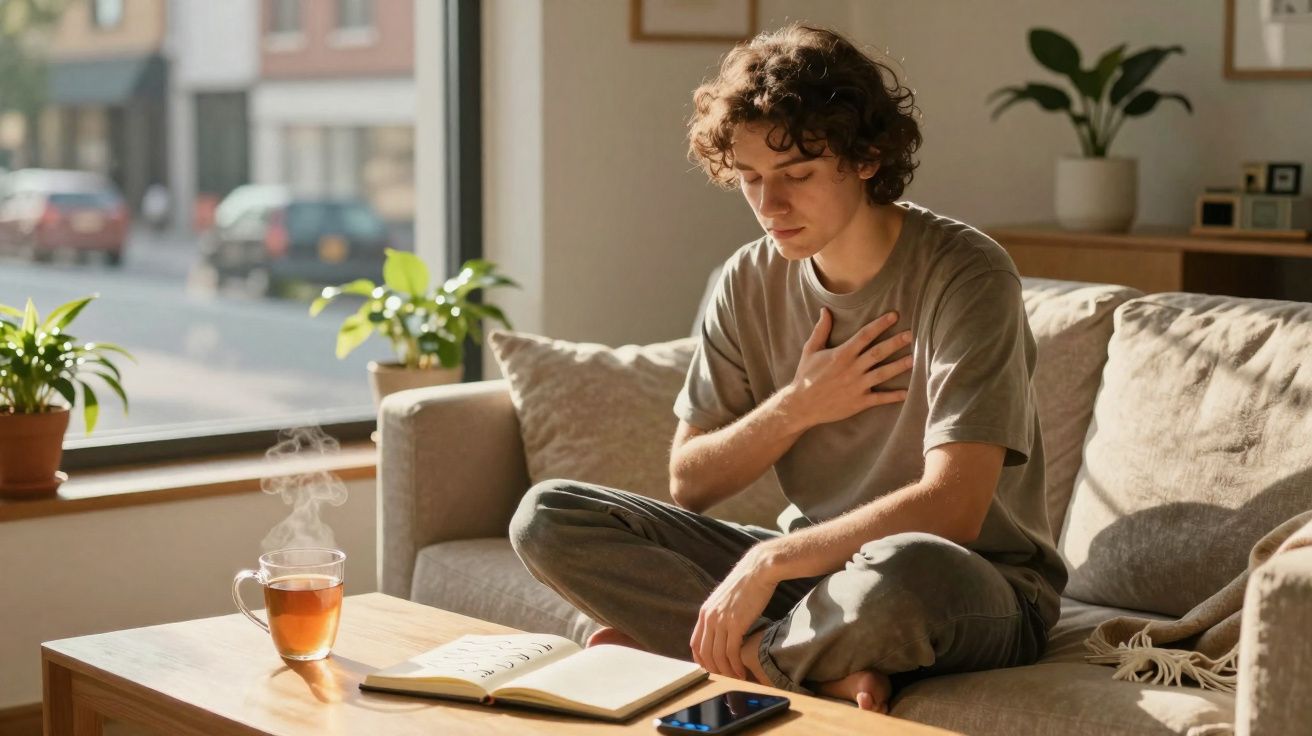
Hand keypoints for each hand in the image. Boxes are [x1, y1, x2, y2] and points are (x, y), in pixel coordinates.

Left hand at [690, 549, 776, 679]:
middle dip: (714, 670)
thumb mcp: (725, 598)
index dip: (701, 660)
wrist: (758, 569)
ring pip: (718, 656)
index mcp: (705, 612)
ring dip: (726, 671)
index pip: (695, 644)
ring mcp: (721, 621)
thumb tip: (724, 628)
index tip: (711, 669)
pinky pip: (731, 652)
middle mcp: (709, 618)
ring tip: (736, 678)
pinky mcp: (736, 624)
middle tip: (725, 678)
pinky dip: (735, 666)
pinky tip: (742, 672)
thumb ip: (720, 613)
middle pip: (705, 653)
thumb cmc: (746, 583)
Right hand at [783, 307, 912, 428]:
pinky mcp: (859, 402)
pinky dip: (893, 396)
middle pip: (878, 352)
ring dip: (899, 366)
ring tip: (914, 359)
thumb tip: (825, 310)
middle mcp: (852, 368)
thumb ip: (821, 330)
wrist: (801, 405)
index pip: (865, 335)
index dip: (880, 324)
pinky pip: (879, 398)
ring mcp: (857, 386)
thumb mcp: (810, 350)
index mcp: (841, 354)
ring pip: (882, 374)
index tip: (894, 315)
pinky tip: (907, 393)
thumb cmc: (805, 376)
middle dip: (895, 342)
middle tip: (911, 335)